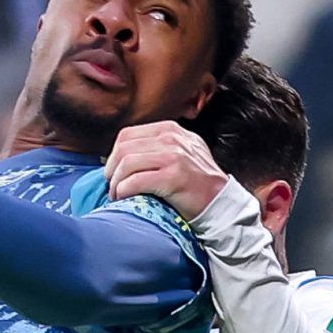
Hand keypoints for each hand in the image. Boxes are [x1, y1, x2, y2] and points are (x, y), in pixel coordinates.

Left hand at [106, 122, 229, 221]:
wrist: (220, 202)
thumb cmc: (196, 182)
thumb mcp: (181, 151)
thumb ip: (157, 147)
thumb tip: (121, 156)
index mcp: (170, 130)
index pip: (128, 135)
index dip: (114, 154)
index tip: (114, 171)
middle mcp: (172, 139)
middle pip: (124, 148)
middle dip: (111, 169)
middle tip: (111, 185)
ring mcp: (174, 157)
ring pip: (126, 163)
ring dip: (116, 182)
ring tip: (116, 194)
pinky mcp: (173, 177)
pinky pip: (135, 181)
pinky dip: (124, 191)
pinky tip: (124, 198)